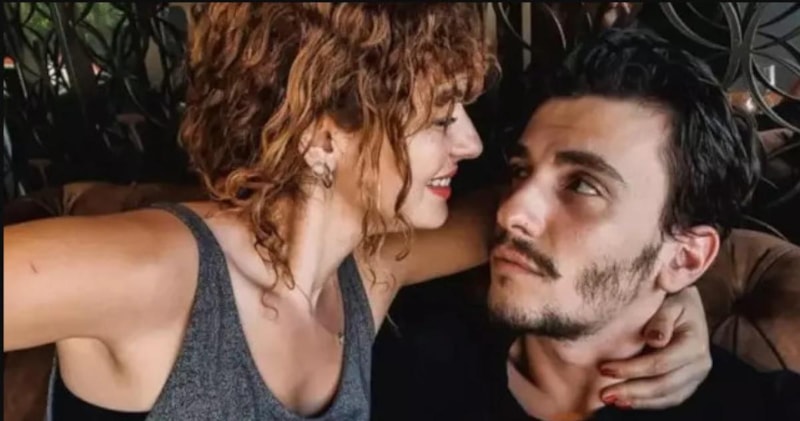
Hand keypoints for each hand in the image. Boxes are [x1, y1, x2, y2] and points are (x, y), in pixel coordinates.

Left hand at [598, 286, 711, 408]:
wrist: (687, 305)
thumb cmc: (674, 300)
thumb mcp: (670, 301)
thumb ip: (662, 319)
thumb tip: (655, 339)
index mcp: (695, 344)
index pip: (660, 363)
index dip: (632, 369)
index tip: (605, 368)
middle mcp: (699, 365)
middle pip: (663, 385)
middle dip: (632, 391)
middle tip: (604, 393)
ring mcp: (695, 377)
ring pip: (666, 397)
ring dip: (637, 401)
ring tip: (611, 400)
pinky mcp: (687, 384)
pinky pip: (668, 399)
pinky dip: (646, 403)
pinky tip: (625, 402)